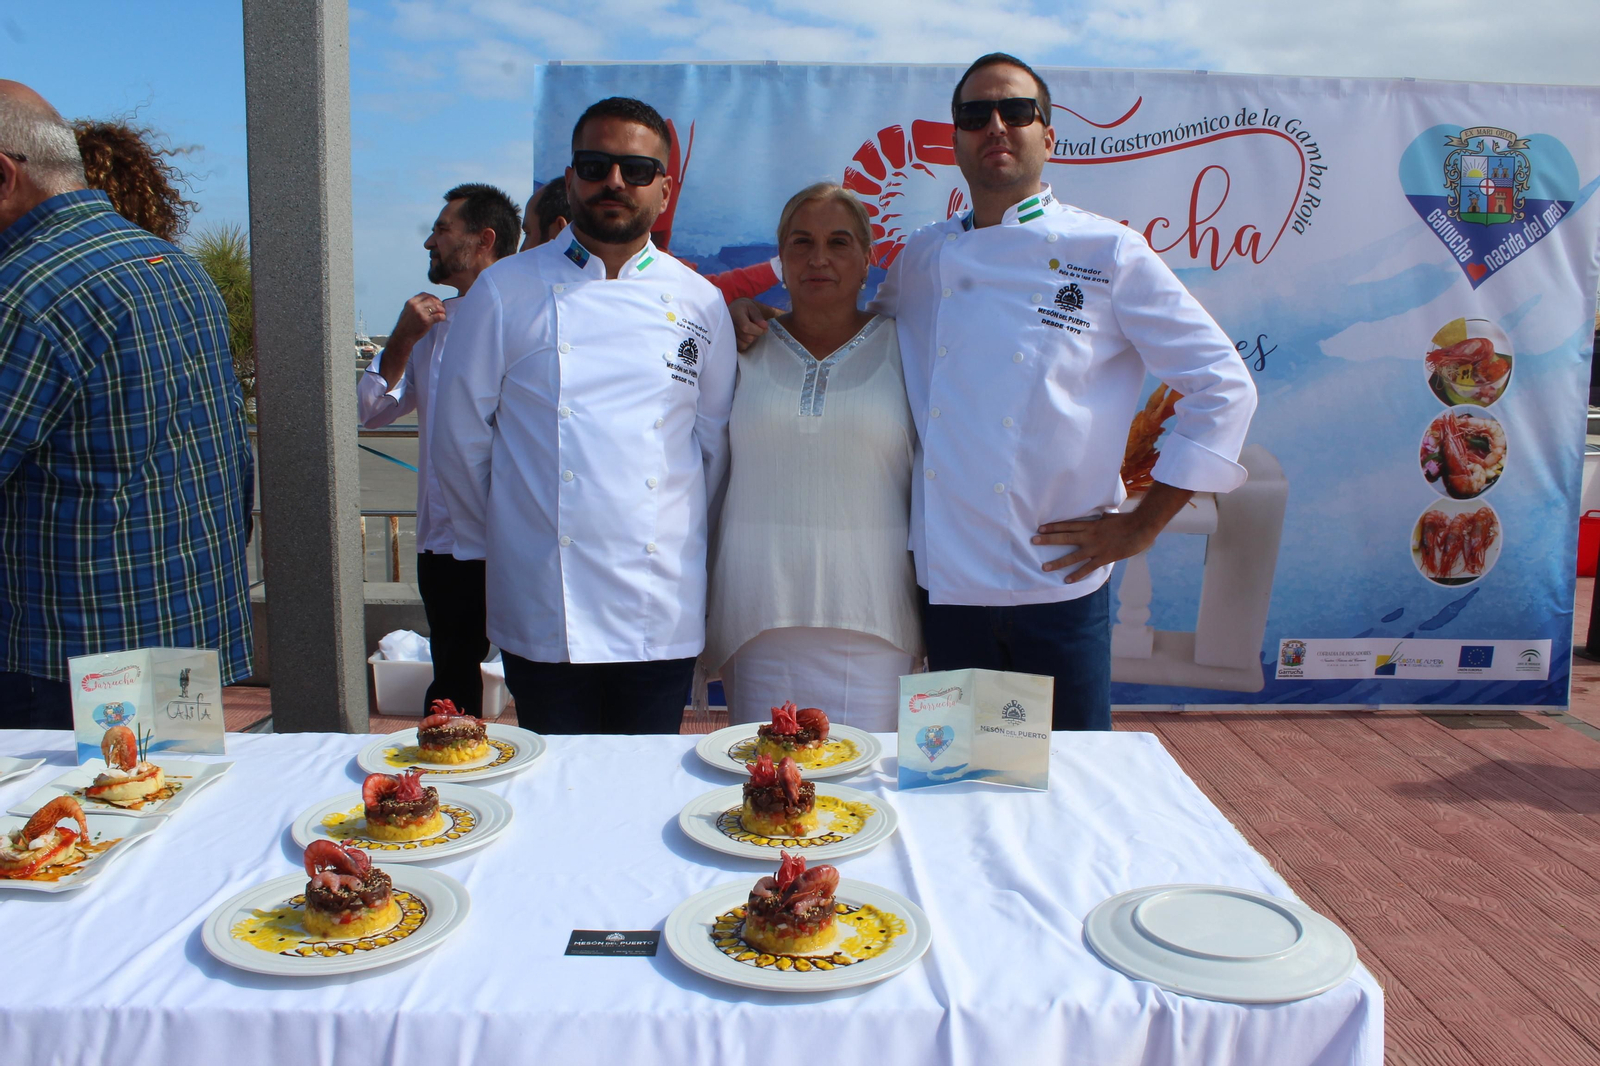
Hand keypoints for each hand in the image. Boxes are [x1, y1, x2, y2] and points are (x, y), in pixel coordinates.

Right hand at [390, 293, 446, 347]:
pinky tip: (442, 318)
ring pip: (436, 307)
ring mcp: (421, 313)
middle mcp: (416, 306)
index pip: (424, 295)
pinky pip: (438, 316)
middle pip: (431, 300)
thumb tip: (428, 302)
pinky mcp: (426, 321)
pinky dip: (442, 316)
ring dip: (442, 310)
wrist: (403, 336)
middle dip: (439, 303)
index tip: (436, 301)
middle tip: (442, 307)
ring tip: (443, 313)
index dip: (432, 297)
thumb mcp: (407, 311)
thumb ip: (416, 305)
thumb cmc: (405, 325)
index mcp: (411, 302)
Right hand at [730, 298, 779, 351]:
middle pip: (747, 337)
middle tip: (757, 328)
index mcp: (735, 313)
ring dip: (751, 339)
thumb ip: (759, 317)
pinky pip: (741, 347)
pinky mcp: (728, 341)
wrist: (734, 309)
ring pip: (744, 344)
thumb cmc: (745, 308)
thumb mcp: (754, 308)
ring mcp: (727, 334)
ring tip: (751, 331)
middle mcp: (728, 325)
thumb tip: (764, 326)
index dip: (758, 330)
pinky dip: (746, 343)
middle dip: (756, 334)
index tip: (765, 328)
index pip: (746, 327)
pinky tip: (746, 336)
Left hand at [1032, 482, 1194, 581]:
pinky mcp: (1104, 558)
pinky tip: (1067, 580)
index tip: (1041, 528)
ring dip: (1058, 562)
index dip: (1053, 527)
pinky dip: (1078, 574)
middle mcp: (1090, 536)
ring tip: (1044, 567)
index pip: (1068, 525)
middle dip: (1048, 540)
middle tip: (1033, 541)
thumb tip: (1100, 516)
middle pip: (1065, 538)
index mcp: (1091, 525)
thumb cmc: (1128, 521)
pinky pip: (1088, 568)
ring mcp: (1096, 548)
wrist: (1141, 527)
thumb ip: (1102, 519)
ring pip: (1072, 556)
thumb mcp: (1111, 517)